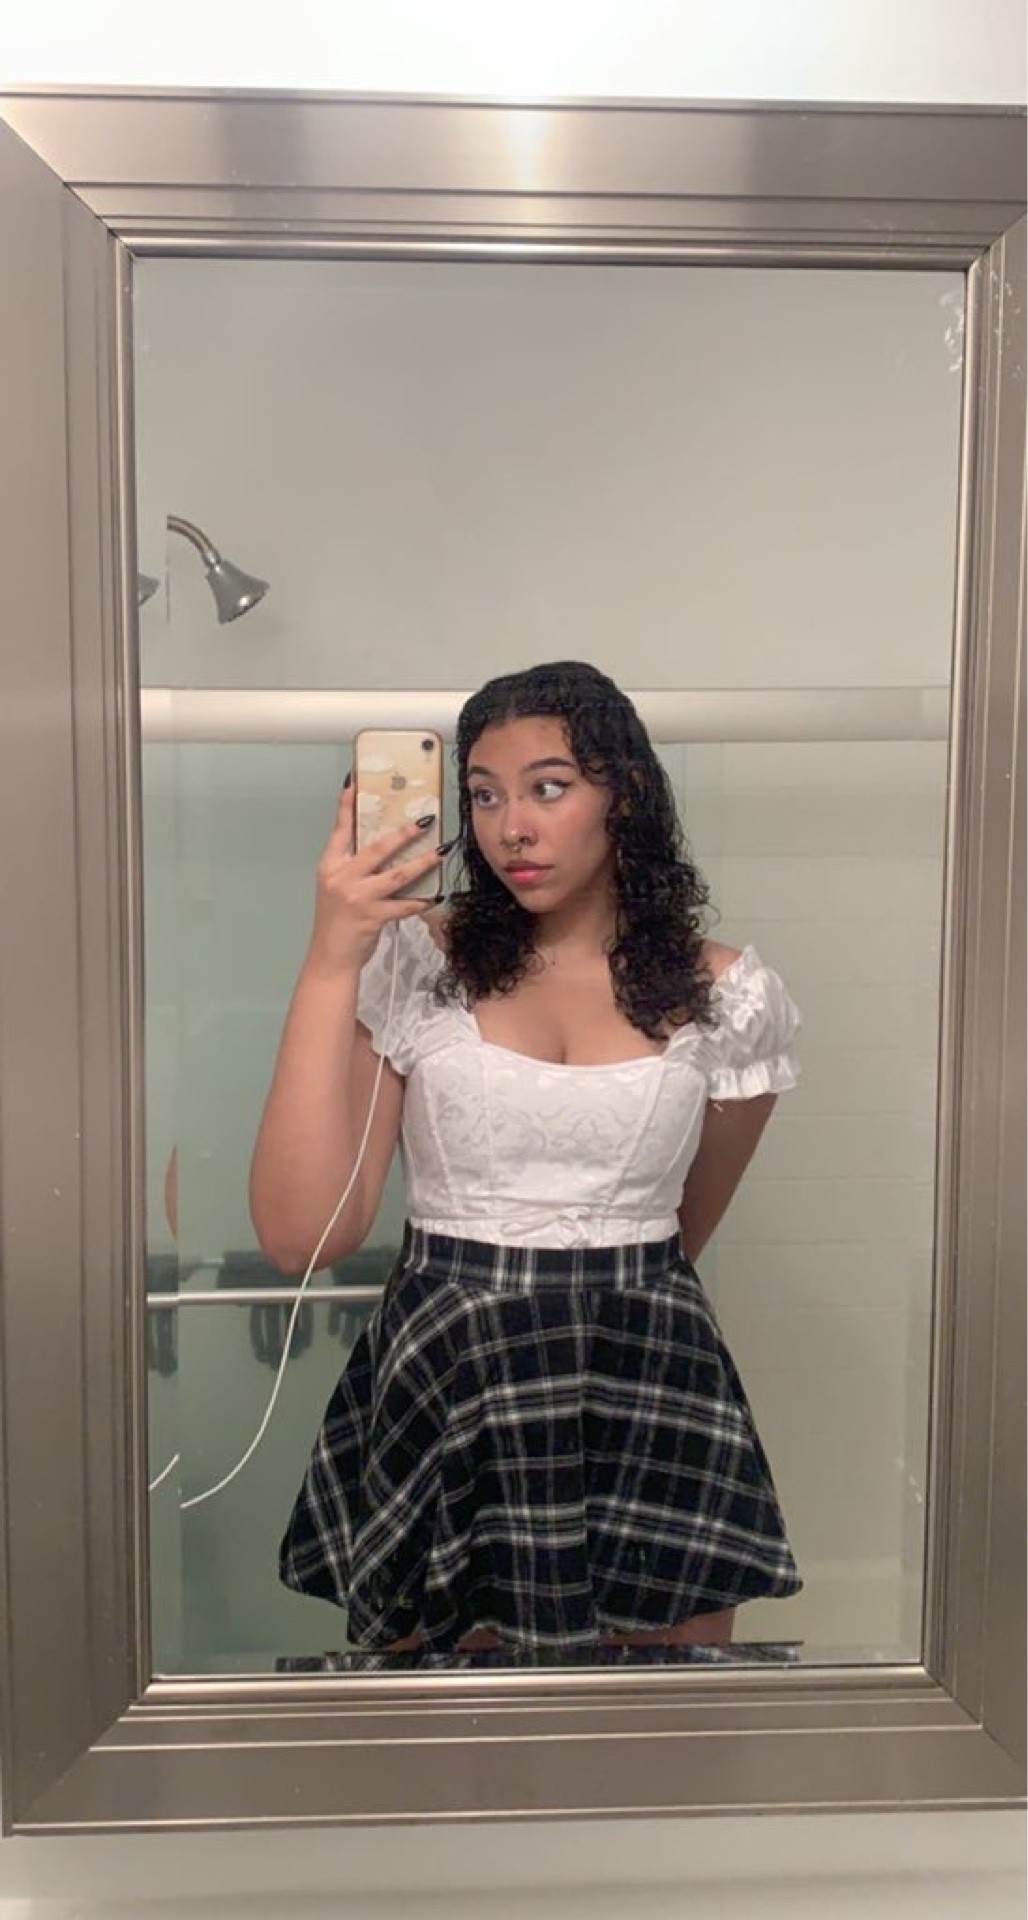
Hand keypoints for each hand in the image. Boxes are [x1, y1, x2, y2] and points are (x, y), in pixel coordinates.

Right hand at [307, 782, 442, 975]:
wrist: (330, 956)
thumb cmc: (335, 920)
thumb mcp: (335, 886)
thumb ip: (352, 865)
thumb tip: (381, 845)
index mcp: (330, 866)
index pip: (340, 829)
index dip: (348, 805)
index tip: (356, 782)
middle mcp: (342, 878)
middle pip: (377, 848)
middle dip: (404, 833)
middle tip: (425, 820)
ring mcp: (358, 897)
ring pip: (398, 874)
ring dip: (424, 862)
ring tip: (442, 851)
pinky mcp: (373, 917)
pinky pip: (405, 905)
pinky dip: (422, 900)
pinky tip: (436, 895)